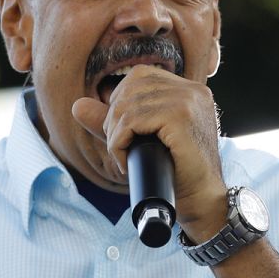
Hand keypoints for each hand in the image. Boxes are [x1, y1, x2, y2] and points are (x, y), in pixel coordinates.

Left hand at [71, 65, 226, 237]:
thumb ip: (113, 122)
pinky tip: (127, 161)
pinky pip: (133, 120)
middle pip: (133, 85)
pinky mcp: (181, 116)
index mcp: (190, 90)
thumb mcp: (140, 143)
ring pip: (129, 104)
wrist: (201, 202)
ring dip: (115, 133)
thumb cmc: (175, 174)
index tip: (123, 133)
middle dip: (114, 116)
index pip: (142, 75)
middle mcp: (192, 90)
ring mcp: (189, 101)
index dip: (121, 100)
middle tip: (119, 147)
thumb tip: (77, 105)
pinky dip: (120, 142)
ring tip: (122, 157)